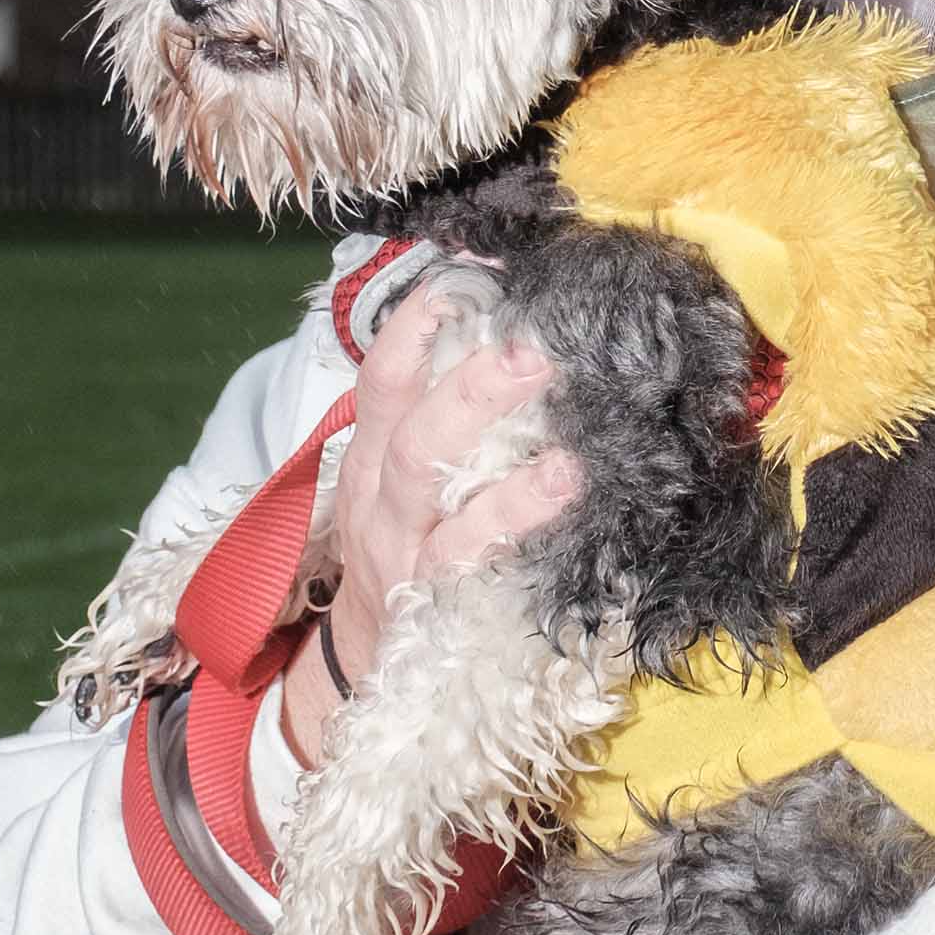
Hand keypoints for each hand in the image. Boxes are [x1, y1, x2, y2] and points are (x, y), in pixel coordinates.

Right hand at [284, 290, 579, 768]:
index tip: (480, 273)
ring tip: (568, 454)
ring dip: (504, 473)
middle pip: (412, 427)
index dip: (425, 319)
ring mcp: (403, 550)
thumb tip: (511, 339)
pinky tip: (562, 513)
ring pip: (435, 497)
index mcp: (373, 453)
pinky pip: (468, 567)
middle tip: (537, 349)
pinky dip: (513, 536)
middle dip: (472, 384)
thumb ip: (441, 419)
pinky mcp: (431, 602)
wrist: (366, 661)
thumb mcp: (402, 483)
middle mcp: (380, 496)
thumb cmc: (403, 550)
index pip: (385, 372)